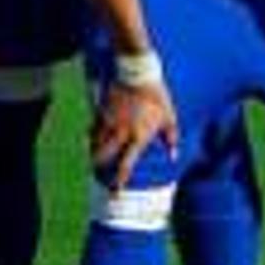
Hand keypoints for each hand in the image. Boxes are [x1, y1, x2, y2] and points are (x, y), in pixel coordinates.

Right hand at [91, 76, 176, 192]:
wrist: (137, 73)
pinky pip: (92, 129)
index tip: (116, 191)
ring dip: (93, 154)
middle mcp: (121, 133)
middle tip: (98, 176)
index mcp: (138, 137)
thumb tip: (174, 156)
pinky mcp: (102, 111)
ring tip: (94, 161)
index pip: (126, 164)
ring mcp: (109, 122)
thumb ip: (171, 139)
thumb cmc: (157, 96)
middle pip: (103, 157)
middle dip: (99, 169)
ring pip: (94, 144)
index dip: (120, 180)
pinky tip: (92, 141)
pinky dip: (91, 137)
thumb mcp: (169, 117)